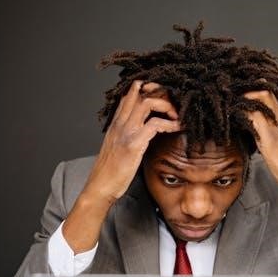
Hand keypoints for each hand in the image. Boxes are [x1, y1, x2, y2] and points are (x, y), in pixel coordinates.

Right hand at [61, 80, 180, 253]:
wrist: (100, 187)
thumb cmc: (110, 171)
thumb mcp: (118, 147)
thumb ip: (128, 135)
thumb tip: (145, 131)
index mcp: (116, 122)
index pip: (131, 93)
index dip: (149, 89)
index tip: (164, 99)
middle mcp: (120, 122)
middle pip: (140, 91)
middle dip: (161, 92)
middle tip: (174, 105)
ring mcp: (127, 131)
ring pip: (148, 102)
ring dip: (167, 106)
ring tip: (176, 116)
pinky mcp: (134, 144)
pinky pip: (156, 124)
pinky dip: (170, 124)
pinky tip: (177, 129)